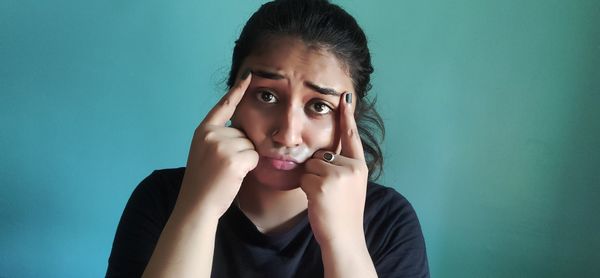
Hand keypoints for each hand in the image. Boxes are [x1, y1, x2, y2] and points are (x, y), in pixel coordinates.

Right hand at [177, 71, 258, 218]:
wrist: (196, 205)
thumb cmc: (204, 183)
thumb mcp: (205, 152)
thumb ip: (220, 138)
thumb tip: (244, 132)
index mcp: (203, 130)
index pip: (224, 105)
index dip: (237, 90)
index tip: (248, 75)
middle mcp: (211, 133)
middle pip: (244, 133)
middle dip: (241, 149)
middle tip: (224, 168)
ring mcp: (222, 145)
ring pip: (251, 146)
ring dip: (245, 160)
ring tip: (227, 172)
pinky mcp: (233, 158)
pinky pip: (254, 157)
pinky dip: (249, 168)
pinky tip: (234, 176)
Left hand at [300, 92, 368, 245]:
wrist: (345, 238)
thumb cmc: (343, 215)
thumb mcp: (350, 187)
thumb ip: (342, 168)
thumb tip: (323, 155)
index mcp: (360, 166)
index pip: (351, 136)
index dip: (347, 116)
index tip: (344, 96)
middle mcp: (352, 167)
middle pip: (321, 155)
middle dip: (318, 171)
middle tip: (328, 194)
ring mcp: (339, 174)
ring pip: (311, 165)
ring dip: (311, 181)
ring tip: (323, 199)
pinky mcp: (324, 183)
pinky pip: (305, 177)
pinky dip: (306, 189)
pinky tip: (318, 202)